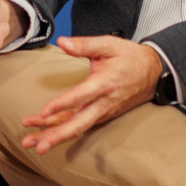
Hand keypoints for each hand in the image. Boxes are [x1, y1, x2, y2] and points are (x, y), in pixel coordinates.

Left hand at [21, 35, 161, 153]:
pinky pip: (80, 125)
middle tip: (35, 144)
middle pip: (78, 124)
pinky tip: (45, 132)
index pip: (80, 97)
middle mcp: (103, 103)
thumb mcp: (109, 45)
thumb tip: (62, 41)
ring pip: (77, 128)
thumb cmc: (130, 57)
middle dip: (55, 135)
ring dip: (54, 136)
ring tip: (31, 143)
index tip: (43, 111)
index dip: (61, 104)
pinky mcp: (102, 115)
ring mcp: (103, 112)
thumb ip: (84, 44)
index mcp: (104, 83)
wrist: (154, 72)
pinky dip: (62, 130)